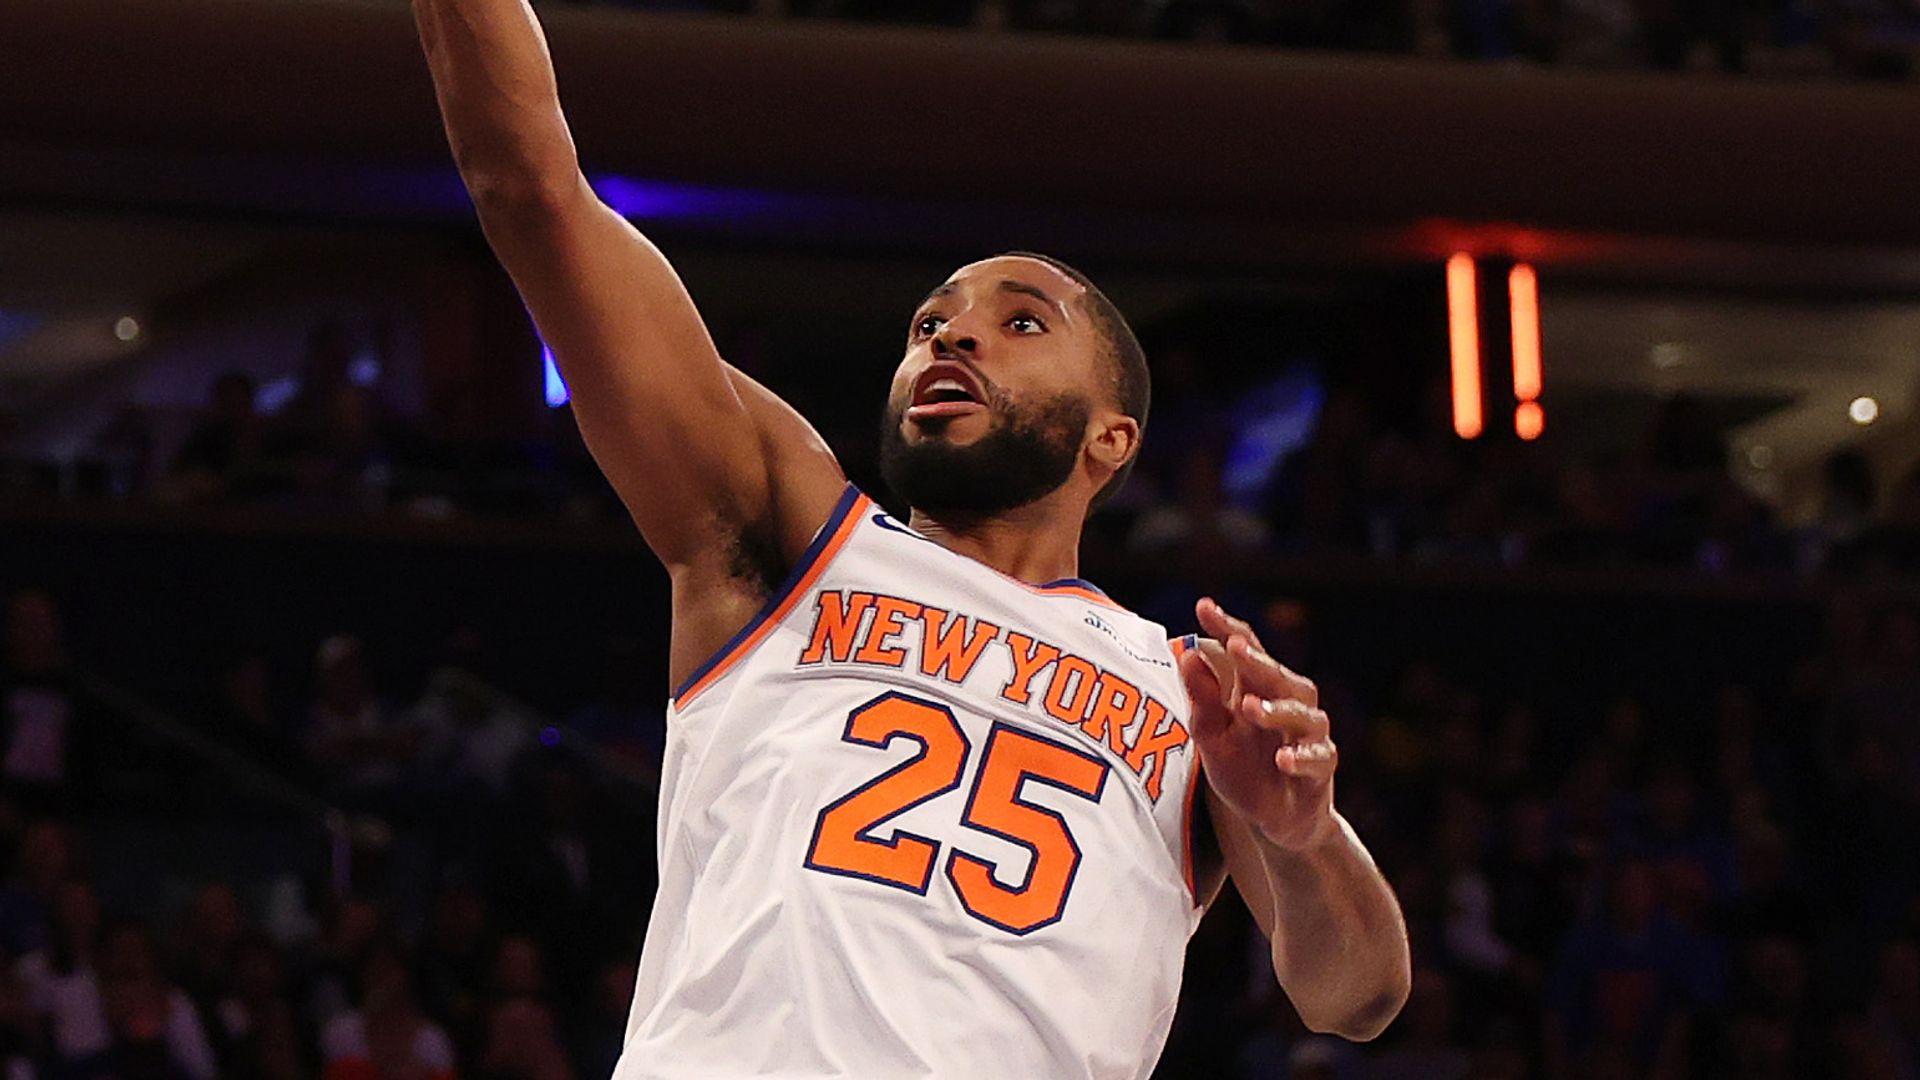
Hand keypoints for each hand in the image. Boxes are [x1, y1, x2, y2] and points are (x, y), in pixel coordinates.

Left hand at [1179, 597, 1337, 851]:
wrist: (1275, 820)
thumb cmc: (1244, 770)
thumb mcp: (1212, 736)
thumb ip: (1202, 699)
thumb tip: (1186, 654)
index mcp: (1256, 688)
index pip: (1245, 649)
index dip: (1227, 627)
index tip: (1204, 605)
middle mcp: (1287, 703)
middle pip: (1277, 674)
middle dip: (1257, 659)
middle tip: (1236, 645)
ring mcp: (1308, 734)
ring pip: (1302, 713)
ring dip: (1276, 709)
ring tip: (1250, 707)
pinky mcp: (1321, 767)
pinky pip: (1317, 757)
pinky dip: (1301, 756)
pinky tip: (1283, 759)